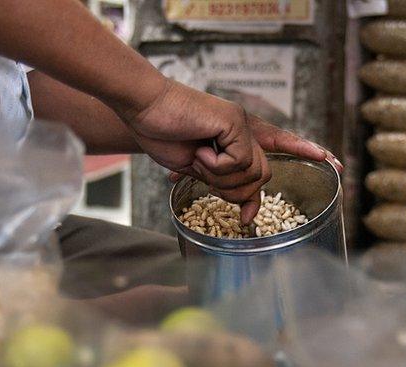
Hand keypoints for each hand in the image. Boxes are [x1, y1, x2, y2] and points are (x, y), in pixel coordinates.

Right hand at [121, 80, 270, 222]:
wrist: (144, 108)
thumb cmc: (161, 134)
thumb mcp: (197, 168)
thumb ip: (221, 182)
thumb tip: (246, 213)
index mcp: (234, 140)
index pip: (259, 172)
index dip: (254, 198)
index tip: (246, 218)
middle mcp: (242, 130)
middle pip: (262, 176)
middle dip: (235, 191)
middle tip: (206, 181)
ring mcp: (240, 124)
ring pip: (252, 171)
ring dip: (221, 177)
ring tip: (198, 161)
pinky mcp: (234, 121)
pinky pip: (240, 160)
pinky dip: (216, 165)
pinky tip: (199, 152)